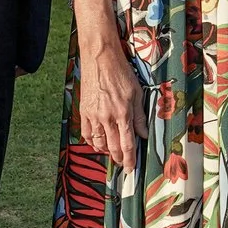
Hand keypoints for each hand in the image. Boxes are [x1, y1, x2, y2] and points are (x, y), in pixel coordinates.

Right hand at [75, 42, 146, 168]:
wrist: (100, 59)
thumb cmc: (121, 73)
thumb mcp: (137, 93)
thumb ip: (140, 116)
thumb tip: (144, 134)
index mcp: (123, 114)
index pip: (127, 144)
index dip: (130, 159)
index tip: (131, 168)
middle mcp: (107, 118)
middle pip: (113, 147)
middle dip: (119, 159)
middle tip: (123, 164)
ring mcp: (94, 115)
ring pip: (99, 143)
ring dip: (106, 152)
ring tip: (112, 155)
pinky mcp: (84, 111)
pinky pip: (87, 133)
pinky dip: (93, 142)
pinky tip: (98, 144)